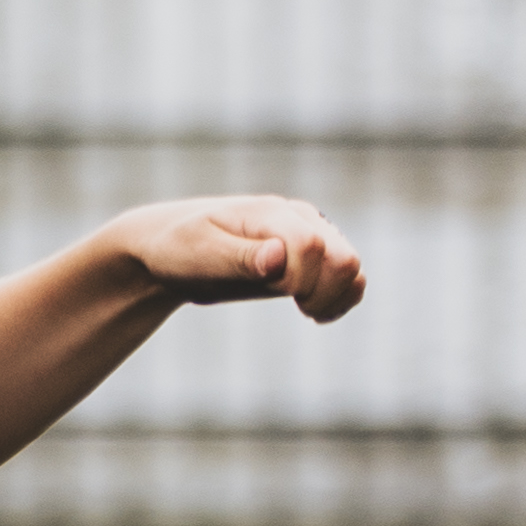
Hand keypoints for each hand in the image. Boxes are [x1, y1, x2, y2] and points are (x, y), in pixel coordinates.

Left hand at [113, 193, 367, 323]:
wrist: (173, 248)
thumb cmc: (179, 249)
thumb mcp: (200, 253)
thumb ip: (241, 257)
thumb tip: (278, 258)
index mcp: (272, 213)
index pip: (311, 247)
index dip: (298, 280)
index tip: (272, 290)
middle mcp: (300, 219)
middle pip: (345, 259)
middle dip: (323, 293)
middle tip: (294, 306)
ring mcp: (310, 235)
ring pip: (352, 270)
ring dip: (335, 298)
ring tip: (305, 311)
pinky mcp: (312, 256)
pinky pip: (348, 280)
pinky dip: (339, 300)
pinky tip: (312, 311)